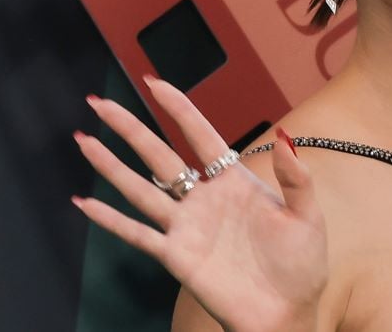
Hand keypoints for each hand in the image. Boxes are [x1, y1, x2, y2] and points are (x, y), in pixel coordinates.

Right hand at [71, 75, 327, 331]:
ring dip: (111, 166)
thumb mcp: (307, 216)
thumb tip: (285, 136)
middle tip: (101, 104)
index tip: (154, 83)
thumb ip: (296, 177)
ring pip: (140, 189)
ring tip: (84, 140)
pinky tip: (84, 203)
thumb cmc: (300, 266)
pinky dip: (111, 219)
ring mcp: (186, 227)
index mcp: (234, 182)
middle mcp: (204, 199)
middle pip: (159, 155)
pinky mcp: (177, 256)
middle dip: (130, 129)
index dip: (178, 108)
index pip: (200, 135)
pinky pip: (138, 234)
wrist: (286, 314)